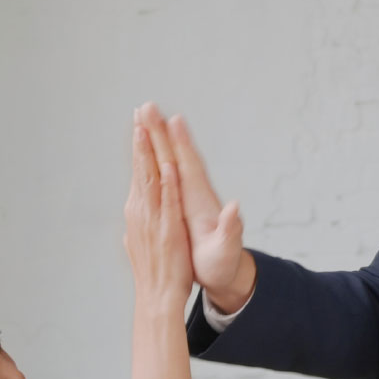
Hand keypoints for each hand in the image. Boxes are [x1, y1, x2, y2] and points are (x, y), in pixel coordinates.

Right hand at [136, 104, 254, 312]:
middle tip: (147, 106)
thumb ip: (230, 229)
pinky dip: (154, 158)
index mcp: (201, 202)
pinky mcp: (177, 203)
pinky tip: (146, 146)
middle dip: (161, 131)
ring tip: (143, 115)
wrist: (224, 273)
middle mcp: (192, 193)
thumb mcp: (227, 249)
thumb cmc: (223, 263)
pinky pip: (162, 175)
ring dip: (155, 138)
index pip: (189, 167)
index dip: (181, 145)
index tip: (174, 119)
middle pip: (174, 155)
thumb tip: (235, 207)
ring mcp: (184, 196)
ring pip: (166, 160)